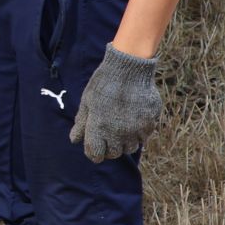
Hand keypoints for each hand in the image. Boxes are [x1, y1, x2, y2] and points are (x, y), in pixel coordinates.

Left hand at [68, 44, 162, 162]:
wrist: (129, 68)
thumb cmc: (104, 83)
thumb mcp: (87, 101)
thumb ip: (82, 123)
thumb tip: (74, 140)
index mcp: (99, 129)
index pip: (95, 155)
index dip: (93, 151)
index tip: (94, 144)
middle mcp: (118, 134)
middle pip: (114, 154)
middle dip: (109, 147)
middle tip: (108, 133)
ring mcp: (135, 131)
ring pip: (130, 148)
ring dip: (124, 141)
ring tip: (121, 126)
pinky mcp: (149, 125)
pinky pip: (143, 137)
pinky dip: (138, 133)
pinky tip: (134, 118)